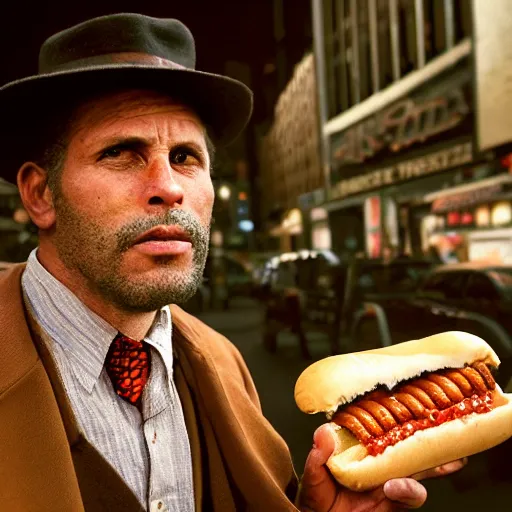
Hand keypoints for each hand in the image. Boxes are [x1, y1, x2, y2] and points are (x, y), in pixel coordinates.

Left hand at [298, 424, 466, 511]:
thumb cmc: (316, 497)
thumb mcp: (313, 476)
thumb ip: (318, 457)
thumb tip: (324, 432)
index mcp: (360, 445)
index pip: (381, 423)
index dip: (398, 411)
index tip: (411, 398)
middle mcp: (378, 459)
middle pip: (409, 442)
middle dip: (432, 435)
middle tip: (451, 427)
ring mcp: (389, 480)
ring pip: (420, 467)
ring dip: (433, 462)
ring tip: (444, 462)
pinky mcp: (394, 503)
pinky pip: (411, 495)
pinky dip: (409, 489)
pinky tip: (397, 488)